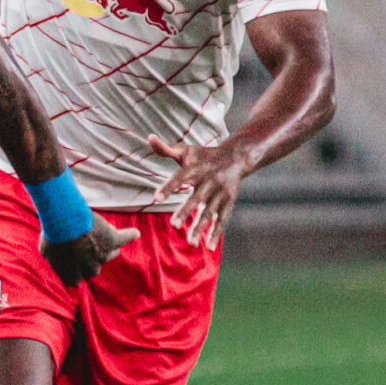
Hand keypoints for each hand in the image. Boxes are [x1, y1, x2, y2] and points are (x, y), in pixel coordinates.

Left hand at [42, 220, 136, 287]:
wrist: (62, 223)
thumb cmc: (51, 236)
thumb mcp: (45, 252)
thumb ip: (52, 258)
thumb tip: (53, 257)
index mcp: (73, 277)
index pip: (77, 277)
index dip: (75, 265)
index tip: (71, 256)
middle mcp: (91, 270)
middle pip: (95, 265)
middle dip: (90, 255)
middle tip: (83, 241)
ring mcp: (103, 256)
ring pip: (111, 253)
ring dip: (106, 245)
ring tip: (100, 233)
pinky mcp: (113, 240)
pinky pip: (127, 238)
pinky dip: (130, 235)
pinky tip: (134, 233)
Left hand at [144, 133, 251, 247]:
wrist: (236, 158)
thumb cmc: (204, 155)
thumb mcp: (186, 150)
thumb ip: (166, 149)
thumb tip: (149, 138)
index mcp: (195, 168)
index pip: (179, 178)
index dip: (169, 187)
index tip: (156, 197)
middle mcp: (208, 181)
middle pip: (196, 199)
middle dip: (186, 212)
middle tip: (174, 225)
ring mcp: (219, 193)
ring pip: (209, 213)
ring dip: (200, 228)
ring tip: (191, 243)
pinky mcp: (228, 202)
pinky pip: (222, 219)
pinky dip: (217, 233)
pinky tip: (210, 247)